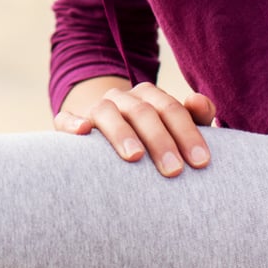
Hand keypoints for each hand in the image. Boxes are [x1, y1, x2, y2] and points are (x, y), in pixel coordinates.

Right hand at [54, 79, 214, 177]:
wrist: (103, 132)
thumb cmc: (149, 138)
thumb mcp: (174, 128)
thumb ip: (194, 117)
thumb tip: (200, 102)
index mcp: (149, 97)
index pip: (171, 109)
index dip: (188, 133)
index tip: (200, 162)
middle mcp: (122, 98)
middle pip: (143, 112)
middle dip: (160, 140)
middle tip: (174, 171)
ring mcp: (95, 109)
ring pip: (107, 112)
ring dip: (122, 133)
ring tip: (135, 157)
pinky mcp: (69, 122)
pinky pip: (66, 119)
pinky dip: (72, 122)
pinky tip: (83, 131)